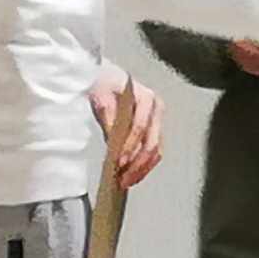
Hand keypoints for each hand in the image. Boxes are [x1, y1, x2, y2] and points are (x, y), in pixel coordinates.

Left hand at [91, 65, 164, 188]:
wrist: (107, 76)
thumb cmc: (105, 84)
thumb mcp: (101, 97)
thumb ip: (108, 117)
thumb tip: (113, 141)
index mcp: (146, 97)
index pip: (140, 127)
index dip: (130, 146)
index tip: (119, 162)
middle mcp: (156, 109)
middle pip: (152, 143)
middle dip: (137, 164)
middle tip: (123, 179)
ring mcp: (157, 119)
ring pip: (156, 150)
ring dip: (142, 169)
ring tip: (127, 181)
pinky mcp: (154, 129)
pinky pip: (154, 151)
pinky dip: (144, 165)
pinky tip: (132, 174)